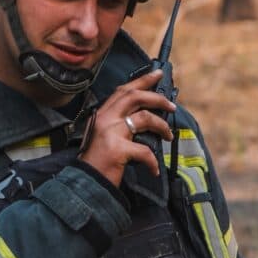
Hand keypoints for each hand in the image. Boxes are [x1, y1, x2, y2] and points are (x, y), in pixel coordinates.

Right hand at [78, 68, 174, 186]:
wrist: (85, 183)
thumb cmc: (96, 162)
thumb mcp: (103, 137)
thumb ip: (118, 125)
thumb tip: (145, 119)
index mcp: (102, 115)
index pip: (123, 90)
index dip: (142, 81)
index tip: (157, 74)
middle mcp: (105, 119)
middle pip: (135, 96)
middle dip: (157, 97)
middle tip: (172, 105)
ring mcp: (111, 133)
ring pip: (144, 118)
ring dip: (162, 125)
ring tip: (168, 136)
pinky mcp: (118, 150)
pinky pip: (145, 151)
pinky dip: (153, 161)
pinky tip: (154, 170)